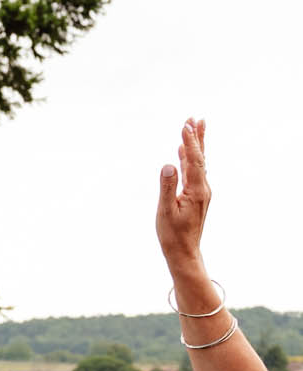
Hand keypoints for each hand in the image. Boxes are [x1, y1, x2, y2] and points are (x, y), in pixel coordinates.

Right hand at [156, 118, 210, 277]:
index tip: (185, 125)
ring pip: (198, 163)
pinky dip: (190, 159)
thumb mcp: (166, 212)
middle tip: (195, 118)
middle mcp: (203, 188)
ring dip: (194, 146)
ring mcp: (201, 191)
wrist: (184, 252)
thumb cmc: (172, 235)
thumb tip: (169, 165)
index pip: (194, 160)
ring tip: (193, 128)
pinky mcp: (196, 196)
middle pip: (201, 157)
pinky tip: (183, 154)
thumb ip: (167, 187)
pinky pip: (194, 172)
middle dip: (197, 137)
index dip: (189, 142)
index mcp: (197, 190)